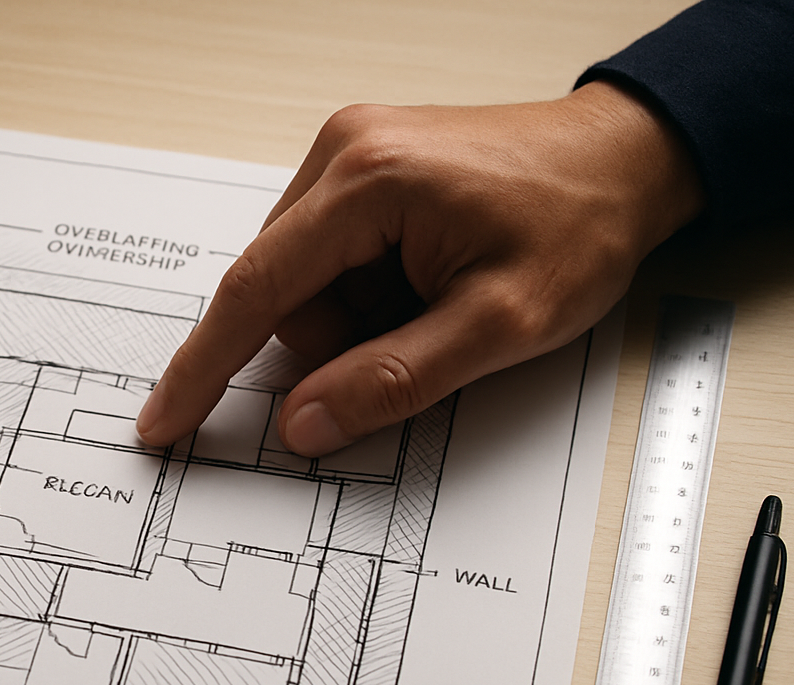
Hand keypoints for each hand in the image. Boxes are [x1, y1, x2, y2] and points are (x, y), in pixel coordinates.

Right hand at [135, 81, 704, 453]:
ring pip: (303, 282)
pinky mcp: (363, 168)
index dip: (203, 368)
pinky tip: (423, 284)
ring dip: (355, 319)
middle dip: (336, 342)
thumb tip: (302, 424)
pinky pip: (327, 259)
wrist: (630, 159)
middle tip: (421, 341)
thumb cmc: (579, 224)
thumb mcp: (499, 325)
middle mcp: (342, 152)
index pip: (254, 291)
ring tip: (437, 305)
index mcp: (367, 181)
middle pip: (281, 292)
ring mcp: (350, 154)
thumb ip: (392, 381)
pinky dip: (365, 293)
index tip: (163, 420)